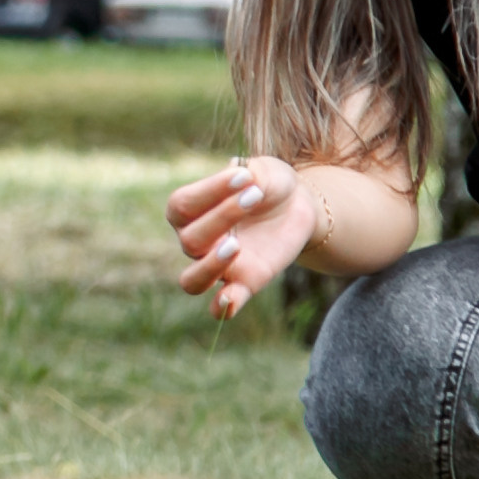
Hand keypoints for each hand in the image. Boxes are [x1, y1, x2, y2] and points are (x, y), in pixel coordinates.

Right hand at [165, 153, 318, 319]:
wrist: (296, 205)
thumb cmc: (268, 183)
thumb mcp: (263, 170)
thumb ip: (249, 173)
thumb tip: (235, 172)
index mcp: (189, 210)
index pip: (181, 205)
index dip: (210, 190)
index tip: (244, 176)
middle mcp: (196, 242)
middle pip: (190, 240)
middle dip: (222, 216)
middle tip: (255, 196)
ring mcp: (218, 266)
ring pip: (192, 281)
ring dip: (210, 265)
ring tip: (236, 246)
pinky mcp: (244, 284)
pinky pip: (221, 308)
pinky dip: (222, 307)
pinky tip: (231, 299)